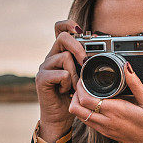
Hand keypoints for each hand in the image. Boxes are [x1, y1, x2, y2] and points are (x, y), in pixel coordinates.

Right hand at [36, 20, 86, 141]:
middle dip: (78, 48)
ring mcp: (44, 67)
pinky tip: (66, 91)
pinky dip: (68, 83)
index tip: (81, 32)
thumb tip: (100, 48)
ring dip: (76, 73)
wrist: (60, 118)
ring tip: (74, 85)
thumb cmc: (73, 97)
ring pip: (64, 57)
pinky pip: (61, 74)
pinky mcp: (41, 79)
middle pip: (62, 37)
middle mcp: (50, 57)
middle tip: (86, 61)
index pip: (59, 28)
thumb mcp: (83, 76)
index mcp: (60, 53)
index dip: (69, 24)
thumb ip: (87, 62)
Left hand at [68, 61, 142, 142]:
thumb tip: (127, 68)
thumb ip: (136, 84)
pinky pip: (89, 122)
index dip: (80, 88)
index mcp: (115, 111)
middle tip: (82, 85)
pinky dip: (85, 112)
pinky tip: (95, 104)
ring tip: (87, 92)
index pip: (86, 100)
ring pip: (80, 117)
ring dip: (78, 105)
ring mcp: (105, 129)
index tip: (84, 78)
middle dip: (74, 95)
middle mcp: (106, 122)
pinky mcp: (107, 134)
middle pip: (77, 110)